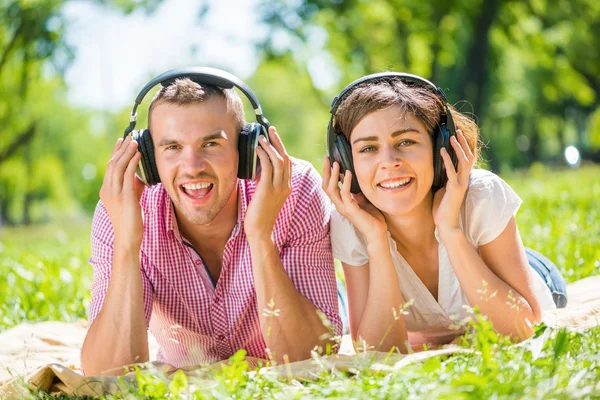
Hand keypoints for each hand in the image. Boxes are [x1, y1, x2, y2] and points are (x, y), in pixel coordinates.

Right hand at [99, 136, 145, 248]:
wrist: (127, 238)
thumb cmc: (131, 221)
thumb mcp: (131, 200)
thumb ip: (133, 187)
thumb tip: (139, 175)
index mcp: (106, 190)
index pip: (110, 167)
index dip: (115, 152)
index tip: (122, 141)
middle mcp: (107, 190)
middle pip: (112, 163)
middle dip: (121, 149)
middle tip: (129, 137)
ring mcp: (114, 193)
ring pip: (118, 167)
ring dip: (127, 153)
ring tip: (134, 142)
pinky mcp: (124, 197)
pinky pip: (128, 175)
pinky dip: (132, 163)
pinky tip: (138, 155)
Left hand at [244, 126, 291, 240]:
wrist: (260, 232)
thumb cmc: (259, 216)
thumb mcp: (266, 197)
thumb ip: (266, 183)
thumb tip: (259, 170)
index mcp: (286, 187)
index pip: (287, 163)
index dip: (280, 148)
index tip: (273, 137)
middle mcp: (285, 185)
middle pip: (285, 158)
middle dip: (278, 141)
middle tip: (270, 129)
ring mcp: (278, 188)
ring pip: (278, 160)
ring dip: (269, 146)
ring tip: (261, 137)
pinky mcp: (268, 190)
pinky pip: (268, 167)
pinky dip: (263, 155)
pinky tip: (256, 149)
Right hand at [322, 157, 386, 241]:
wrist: (377, 232)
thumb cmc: (371, 217)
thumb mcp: (363, 200)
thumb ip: (356, 191)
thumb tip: (354, 180)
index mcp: (341, 202)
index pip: (329, 186)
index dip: (327, 174)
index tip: (329, 161)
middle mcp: (339, 205)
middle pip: (326, 186)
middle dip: (325, 171)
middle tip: (326, 158)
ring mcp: (343, 208)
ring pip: (331, 190)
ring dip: (332, 175)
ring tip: (335, 163)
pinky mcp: (350, 210)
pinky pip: (344, 194)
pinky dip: (345, 182)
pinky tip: (347, 173)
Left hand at [433, 129, 474, 233]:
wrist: (445, 223)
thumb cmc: (441, 207)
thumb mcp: (441, 188)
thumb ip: (441, 177)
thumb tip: (434, 166)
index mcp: (461, 179)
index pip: (465, 160)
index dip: (463, 147)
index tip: (457, 135)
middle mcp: (464, 180)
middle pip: (467, 157)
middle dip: (462, 143)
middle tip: (456, 131)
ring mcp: (461, 184)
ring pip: (463, 161)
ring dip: (457, 148)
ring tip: (451, 137)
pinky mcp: (455, 189)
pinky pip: (452, 171)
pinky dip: (447, 160)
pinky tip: (443, 151)